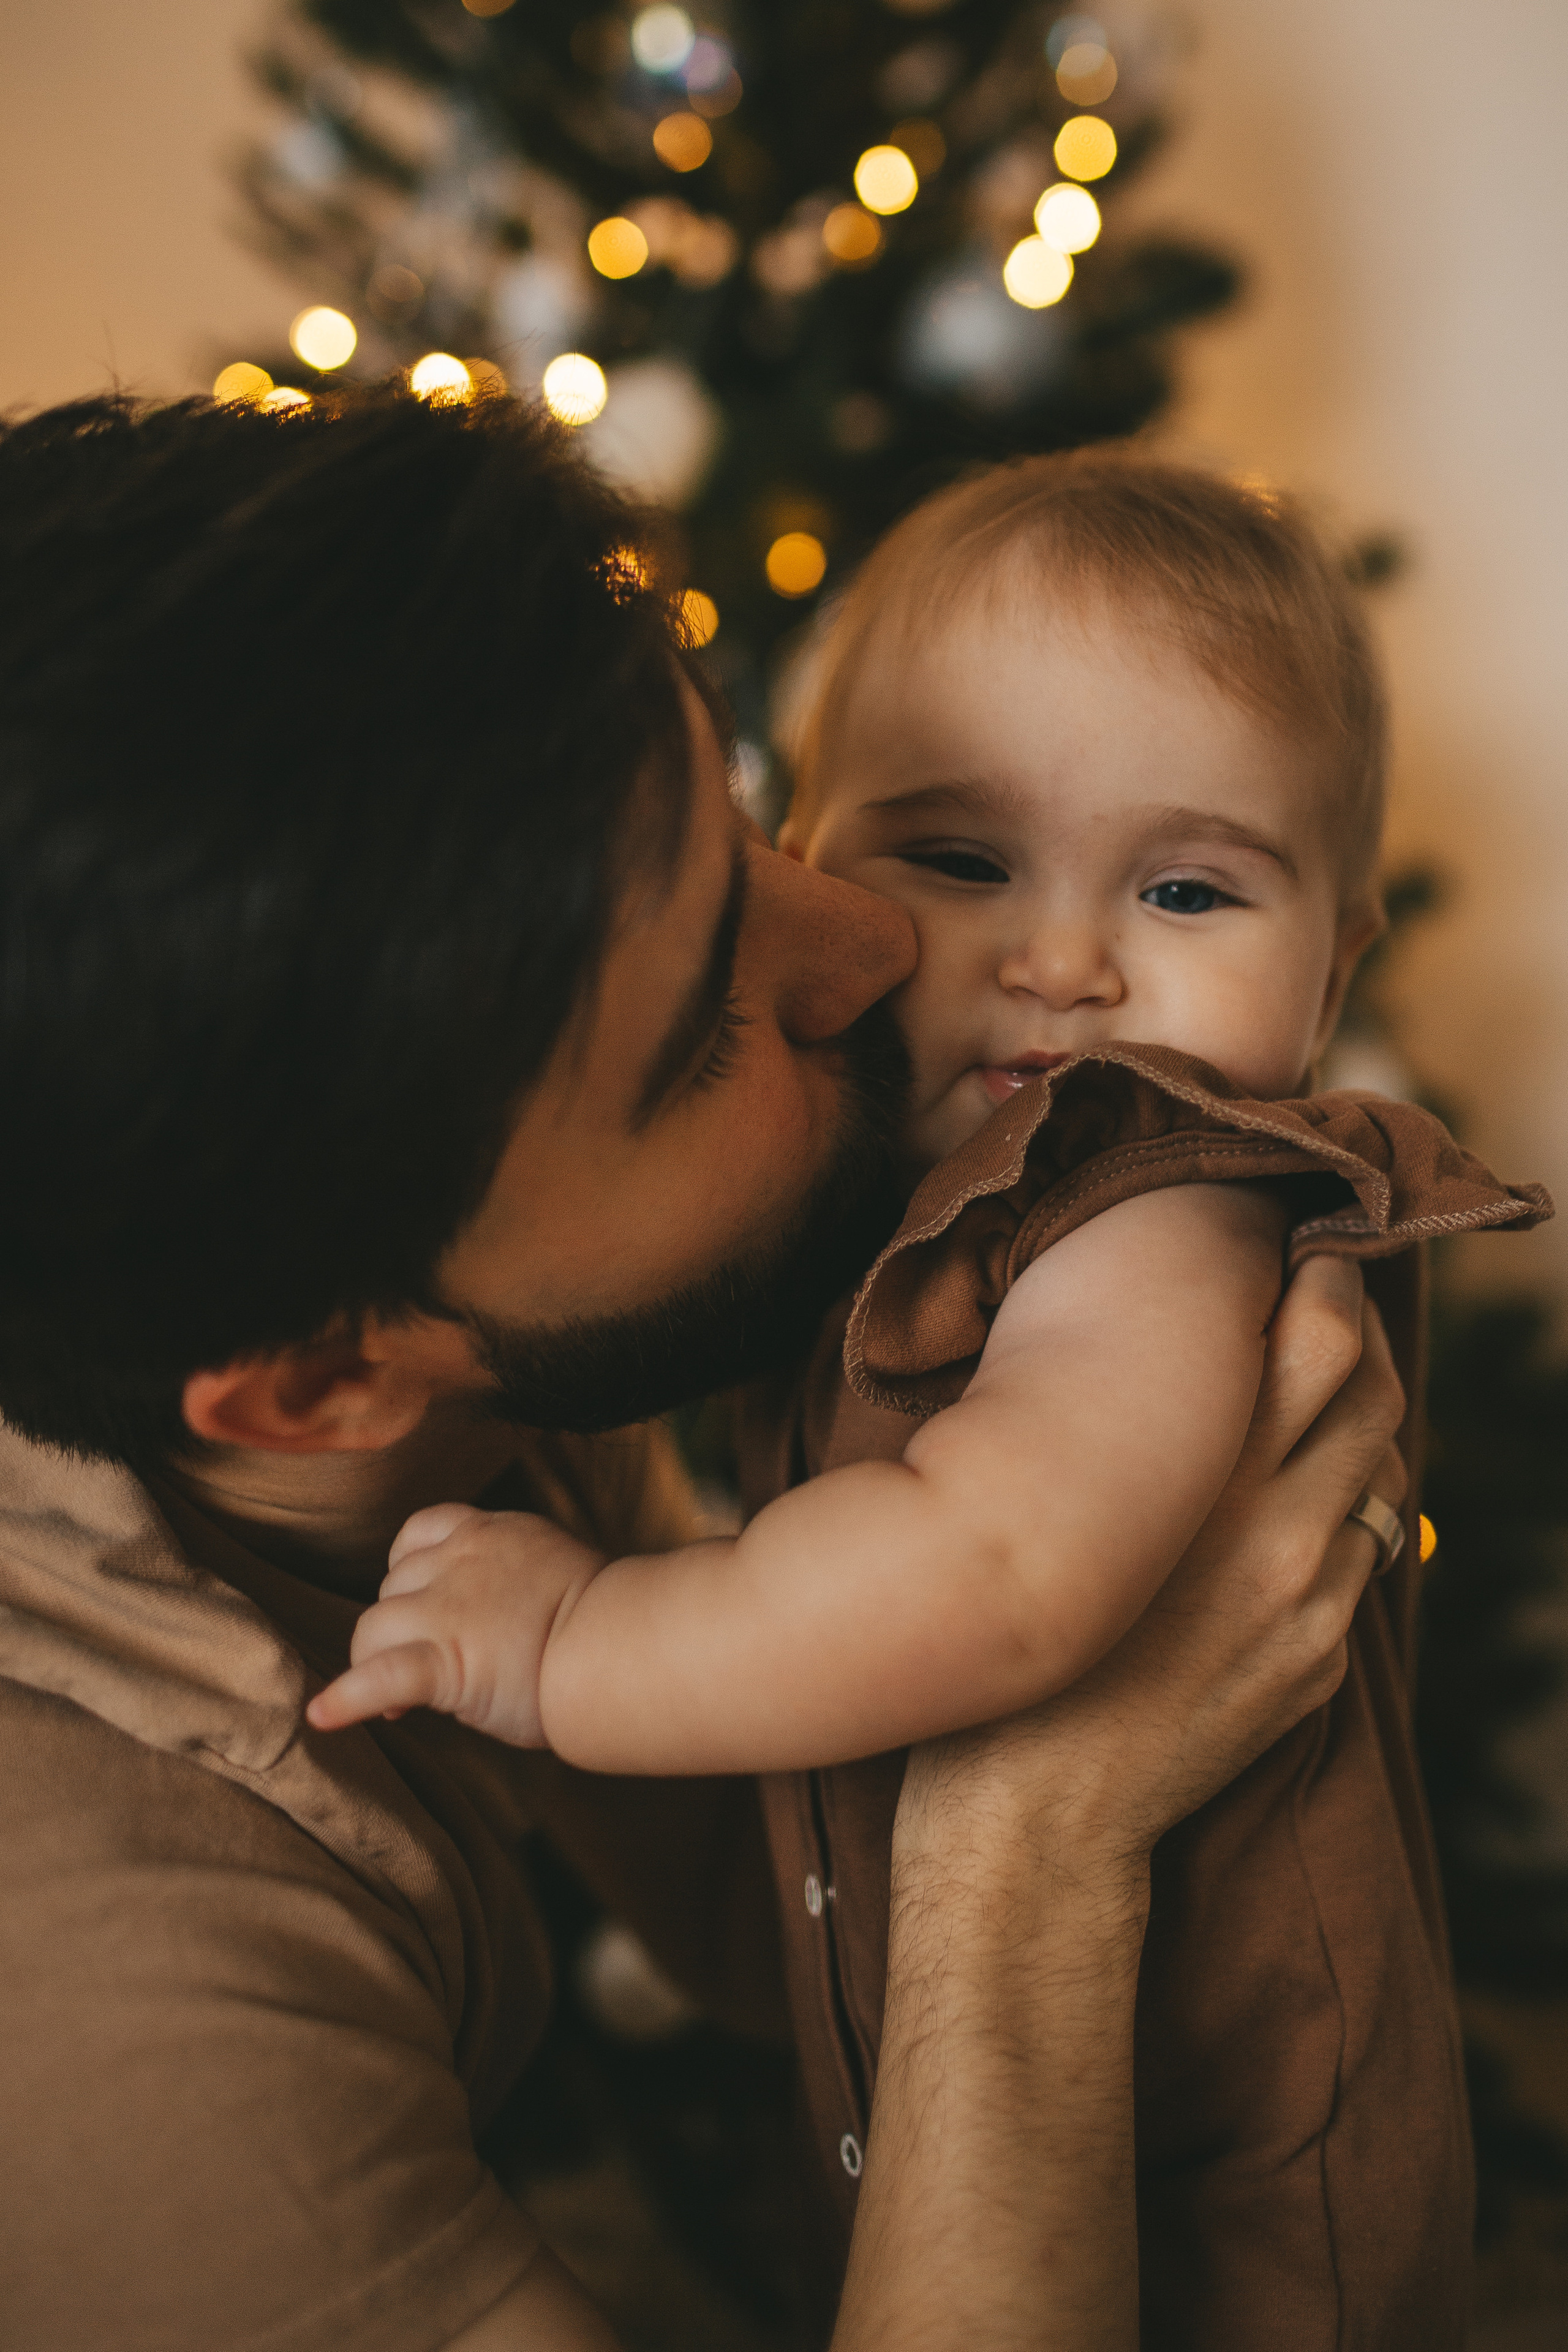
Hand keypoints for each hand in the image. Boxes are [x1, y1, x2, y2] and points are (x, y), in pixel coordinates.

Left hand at [305, 1504, 603, 1744]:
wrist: (628, 1643)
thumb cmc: (611, 1619)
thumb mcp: (554, 1570)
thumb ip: (510, 1579)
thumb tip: (493, 1617)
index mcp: (490, 1534)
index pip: (419, 1533)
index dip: (410, 1571)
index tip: (424, 1607)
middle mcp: (461, 1561)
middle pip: (393, 1586)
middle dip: (402, 1626)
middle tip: (429, 1668)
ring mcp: (449, 1608)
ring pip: (372, 1626)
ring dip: (378, 1661)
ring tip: (404, 1705)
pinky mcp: (447, 1661)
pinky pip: (379, 1675)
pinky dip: (347, 1698)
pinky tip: (321, 1717)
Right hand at [896, 1254, 1404, 1889]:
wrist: (1034, 1818)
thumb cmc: (1003, 1644)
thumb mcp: (1046, 1505)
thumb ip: (1114, 1422)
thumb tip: (1146, 1341)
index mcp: (1201, 1477)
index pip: (1320, 1333)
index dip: (1325, 1276)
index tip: (1302, 1247)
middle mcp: (1276, 1532)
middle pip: (1372, 1389)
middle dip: (1357, 1328)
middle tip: (1319, 1297)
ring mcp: (1309, 1603)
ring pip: (1382, 1471)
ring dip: (1355, 1421)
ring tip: (1305, 1399)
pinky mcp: (1317, 1661)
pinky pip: (1358, 1557)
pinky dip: (1337, 1514)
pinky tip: (1282, 1508)